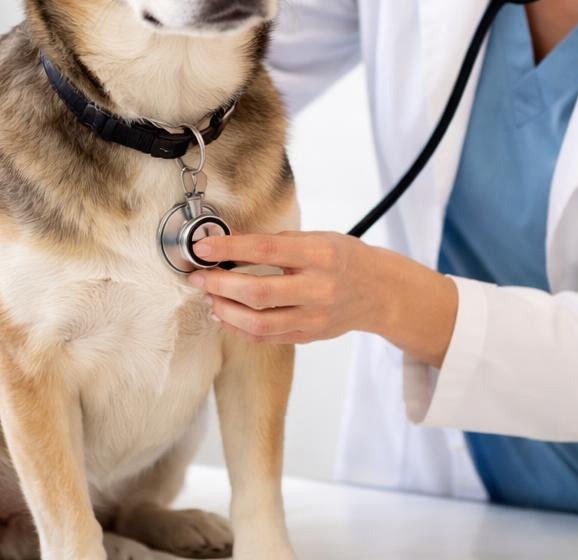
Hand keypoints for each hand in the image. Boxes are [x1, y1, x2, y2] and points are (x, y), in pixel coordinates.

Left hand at [184, 232, 390, 345]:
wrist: (379, 291)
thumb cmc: (344, 258)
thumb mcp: (319, 238)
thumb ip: (280, 242)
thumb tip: (232, 244)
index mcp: (320, 255)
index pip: (266, 249)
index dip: (229, 248)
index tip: (202, 247)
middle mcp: (318, 288)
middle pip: (258, 293)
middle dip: (219, 285)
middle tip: (198, 277)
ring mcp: (314, 317)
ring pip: (259, 323)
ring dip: (226, 311)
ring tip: (210, 298)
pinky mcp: (309, 336)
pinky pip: (267, 338)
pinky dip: (240, 328)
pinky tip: (226, 316)